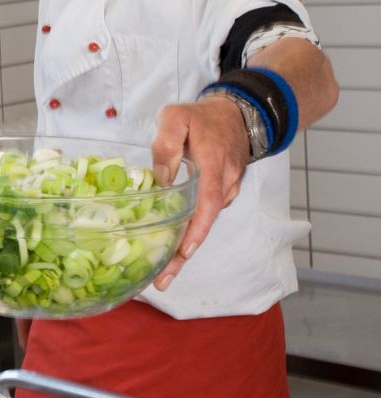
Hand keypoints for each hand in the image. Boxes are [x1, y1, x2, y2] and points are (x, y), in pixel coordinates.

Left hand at [149, 96, 250, 290]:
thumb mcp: (176, 117)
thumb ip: (166, 143)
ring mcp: (225, 192)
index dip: (196, 229)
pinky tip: (167, 251)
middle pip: (204, 223)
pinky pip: (203, 218)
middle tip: (162, 281)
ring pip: (203, 225)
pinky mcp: (220, 197)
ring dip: (183, 250)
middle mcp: (224, 184)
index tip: (183, 253)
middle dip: (183, 255)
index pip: (208, 202)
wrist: (238, 117)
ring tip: (160, 275)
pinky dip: (188, 235)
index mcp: (213, 164)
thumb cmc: (201, 118)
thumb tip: (160, 177)